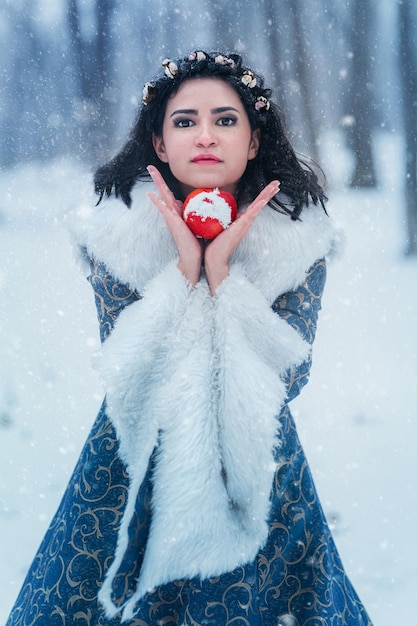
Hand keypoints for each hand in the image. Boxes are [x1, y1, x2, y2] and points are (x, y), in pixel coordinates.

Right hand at [147, 165, 202, 286]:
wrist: (194, 257)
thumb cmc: (198, 242)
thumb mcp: (199, 224)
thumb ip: (199, 215)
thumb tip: (206, 206)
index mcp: (179, 213)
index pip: (170, 195)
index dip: (165, 185)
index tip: (160, 174)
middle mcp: (172, 214)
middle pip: (164, 192)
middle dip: (158, 179)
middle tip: (150, 166)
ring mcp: (171, 218)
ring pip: (162, 196)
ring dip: (156, 184)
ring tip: (150, 171)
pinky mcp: (172, 223)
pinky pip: (163, 209)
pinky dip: (157, 201)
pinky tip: (151, 194)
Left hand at [204, 180, 279, 294]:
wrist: (214, 258)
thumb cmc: (213, 244)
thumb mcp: (216, 226)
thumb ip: (218, 218)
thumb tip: (211, 209)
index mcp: (241, 221)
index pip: (252, 205)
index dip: (260, 196)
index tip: (268, 187)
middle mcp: (245, 222)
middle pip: (259, 204)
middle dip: (268, 193)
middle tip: (277, 183)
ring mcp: (244, 225)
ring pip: (258, 206)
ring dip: (266, 196)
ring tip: (275, 186)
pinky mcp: (241, 228)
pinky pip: (251, 214)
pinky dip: (258, 206)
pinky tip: (263, 200)